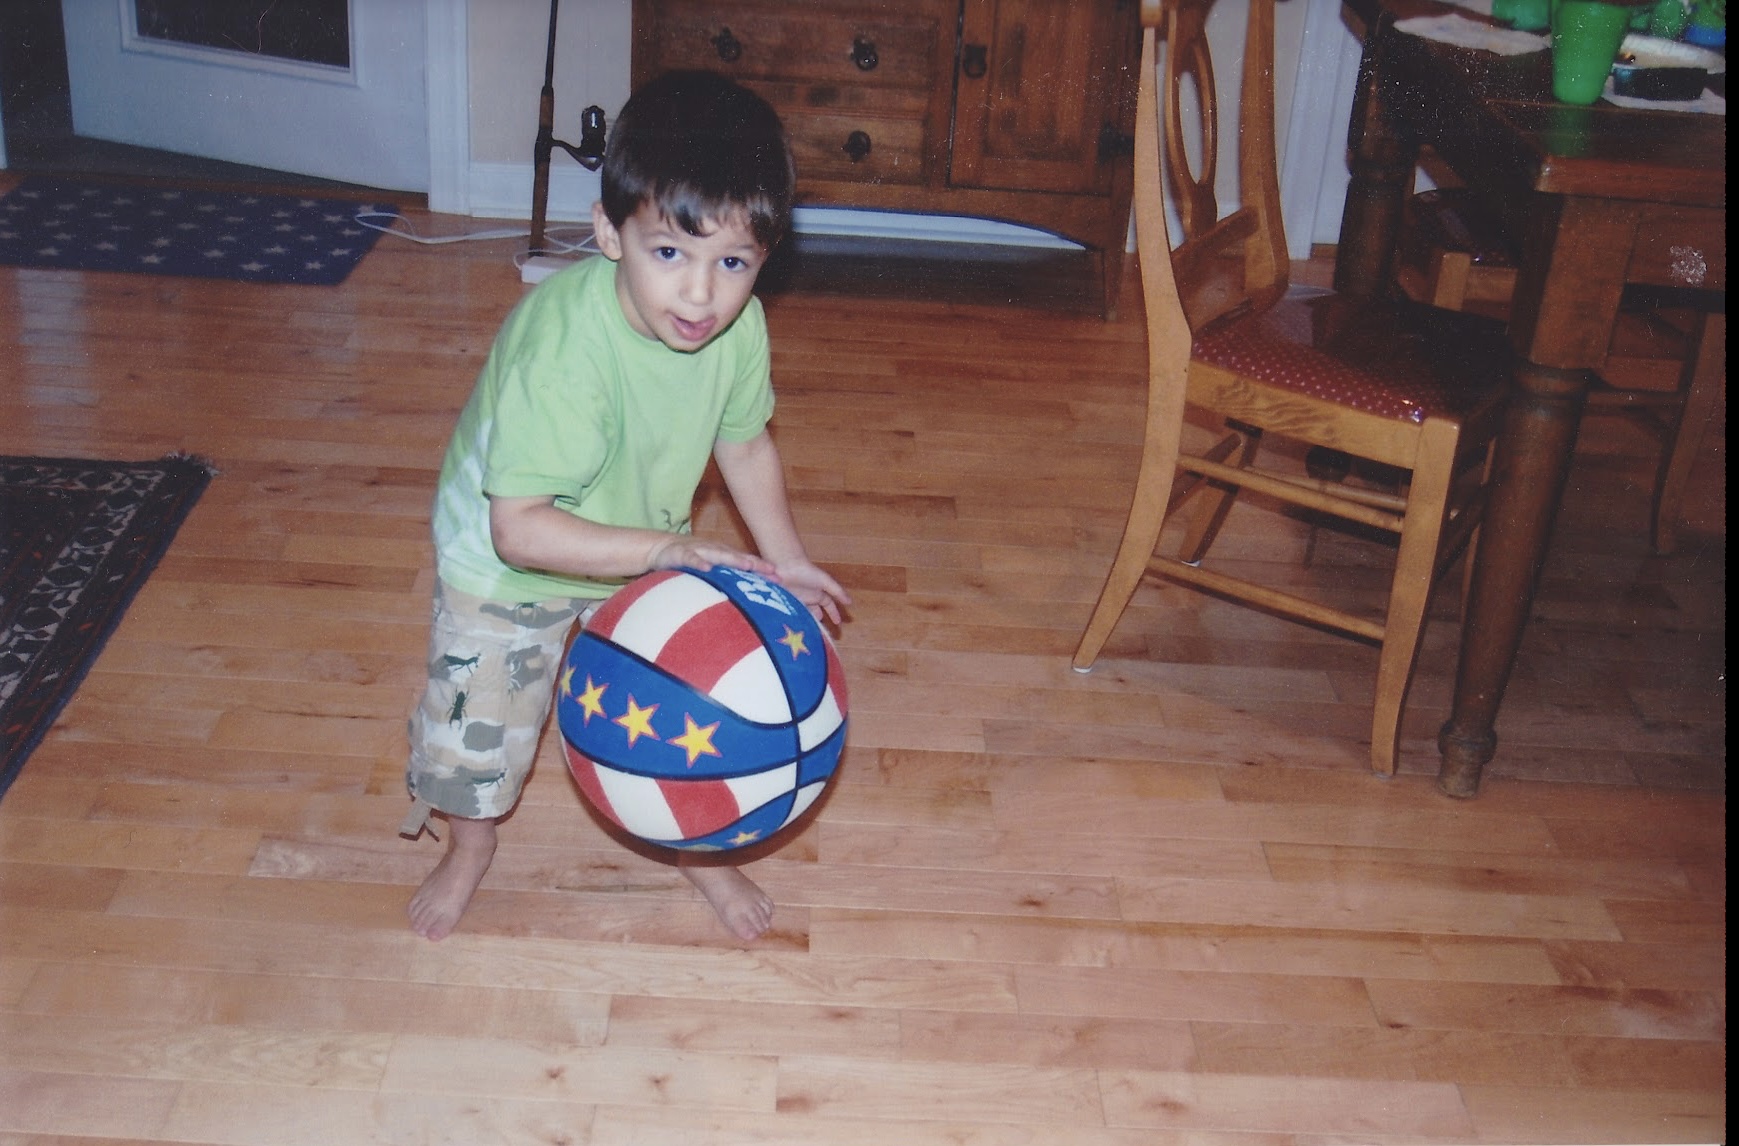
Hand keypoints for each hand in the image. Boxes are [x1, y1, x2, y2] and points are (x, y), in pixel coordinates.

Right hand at [645, 536, 777, 578]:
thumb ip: (726, 580)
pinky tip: (706, 569)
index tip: (780, 579)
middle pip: (739, 558)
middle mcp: (715, 552)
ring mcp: (699, 551)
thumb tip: (745, 600)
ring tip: (747, 566)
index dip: (763, 569)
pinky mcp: (681, 554)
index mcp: (724, 556)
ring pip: (719, 555)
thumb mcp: (710, 570)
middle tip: (772, 572)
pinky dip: (699, 562)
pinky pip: (692, 559)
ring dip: (733, 560)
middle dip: (756, 565)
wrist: (662, 547)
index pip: (747, 562)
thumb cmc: (692, 561)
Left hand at [769, 558, 850, 626]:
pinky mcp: (786, 603)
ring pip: (804, 615)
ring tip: (810, 633)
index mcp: (818, 593)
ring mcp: (797, 601)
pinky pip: (792, 614)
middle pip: (816, 612)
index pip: (828, 605)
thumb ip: (838, 591)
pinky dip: (795, 620)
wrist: (786, 566)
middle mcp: (808, 598)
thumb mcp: (825, 581)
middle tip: (822, 633)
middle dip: (819, 621)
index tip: (838, 623)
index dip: (834, 613)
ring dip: (807, 622)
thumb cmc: (806, 571)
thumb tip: (850, 602)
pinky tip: (796, 627)